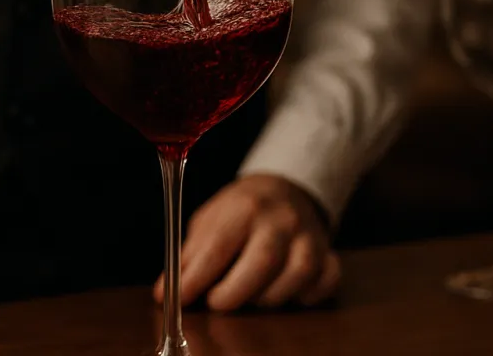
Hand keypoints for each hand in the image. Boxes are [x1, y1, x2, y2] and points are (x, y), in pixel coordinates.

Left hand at [153, 174, 341, 310]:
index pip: (219, 245)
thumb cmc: (240, 211)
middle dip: (234, 292)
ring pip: (296, 275)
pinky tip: (289, 294)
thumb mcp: (210, 221)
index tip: (180, 298)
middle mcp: (281, 219)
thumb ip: (189, 256)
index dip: (197, 277)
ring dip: (268, 297)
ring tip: (249, 296)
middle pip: (262, 261)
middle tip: (216, 303)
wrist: (284, 189)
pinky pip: (326, 280)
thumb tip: (163, 291)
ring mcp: (309, 236)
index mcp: (245, 206)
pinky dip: (309, 294)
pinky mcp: (328, 253)